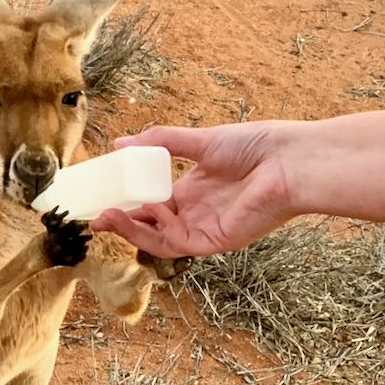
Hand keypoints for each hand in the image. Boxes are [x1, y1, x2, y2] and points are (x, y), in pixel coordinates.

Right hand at [91, 122, 296, 258]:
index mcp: (191, 191)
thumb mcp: (199, 140)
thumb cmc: (254, 146)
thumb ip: (160, 142)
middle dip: (120, 222)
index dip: (125, 201)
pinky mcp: (215, 241)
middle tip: (94, 214)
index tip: (101, 194)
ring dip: (131, 230)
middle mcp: (195, 213)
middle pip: (149, 225)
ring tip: (107, 216)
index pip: (150, 203)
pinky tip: (145, 210)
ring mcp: (204, 229)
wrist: (290, 161)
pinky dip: (156, 231)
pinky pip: (177, 244)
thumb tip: (120, 142)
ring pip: (158, 239)